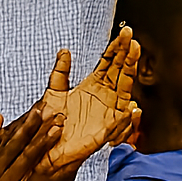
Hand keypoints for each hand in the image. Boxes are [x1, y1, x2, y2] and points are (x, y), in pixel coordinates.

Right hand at [0, 107, 63, 180]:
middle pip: (18, 145)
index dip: (26, 121)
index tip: (40, 105)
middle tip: (52, 110)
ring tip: (57, 129)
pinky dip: (48, 174)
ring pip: (26, 161)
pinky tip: (62, 165)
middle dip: (35, 127)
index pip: (9, 137)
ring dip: (42, 144)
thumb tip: (0, 115)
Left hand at [38, 28, 141, 171]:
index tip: (124, 33)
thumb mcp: (53, 92)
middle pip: (121, 69)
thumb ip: (60, 72)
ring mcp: (109, 110)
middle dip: (127, 52)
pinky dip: (128, 113)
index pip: (110, 63)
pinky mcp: (108, 129)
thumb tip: (64, 51)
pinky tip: (131, 103)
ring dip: (130, 68)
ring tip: (134, 52)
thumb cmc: (52, 122)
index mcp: (94, 86)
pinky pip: (121, 120)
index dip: (117, 48)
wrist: (47, 147)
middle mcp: (105, 95)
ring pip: (125, 86)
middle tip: (130, 36)